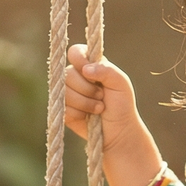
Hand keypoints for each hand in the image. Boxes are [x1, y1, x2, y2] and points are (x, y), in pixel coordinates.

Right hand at [63, 44, 162, 185]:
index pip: (75, 52)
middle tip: (101, 97)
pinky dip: (78, 113)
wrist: (119, 132)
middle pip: (68, 74)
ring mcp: (68, 93)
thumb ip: (107, 70)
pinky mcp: (64, 109)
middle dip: (87, 89)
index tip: (89, 72)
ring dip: (84, 103)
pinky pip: (63, 107)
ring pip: (64, 92)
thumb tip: (86, 69)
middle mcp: (77, 77)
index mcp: (90, 65)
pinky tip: (88, 117)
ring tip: (98, 108)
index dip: (79, 60)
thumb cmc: (122, 105)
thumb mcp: (121, 84)